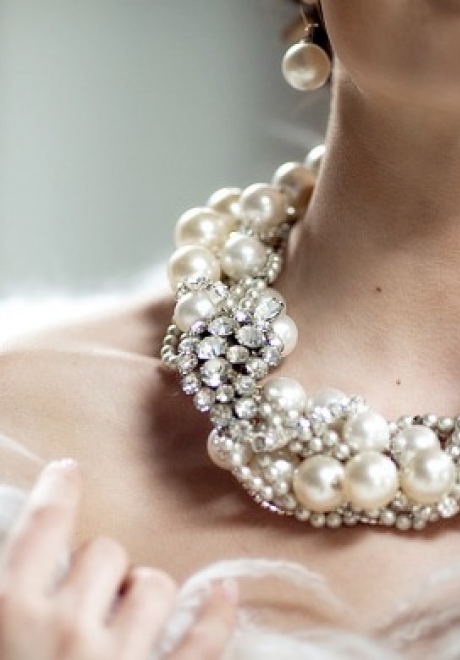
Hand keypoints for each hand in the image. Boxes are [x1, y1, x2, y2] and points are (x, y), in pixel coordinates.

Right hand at [0, 461, 236, 659]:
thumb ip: (11, 591)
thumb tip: (27, 561)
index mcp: (13, 613)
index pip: (41, 527)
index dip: (56, 492)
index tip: (68, 471)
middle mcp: (67, 631)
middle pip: (105, 552)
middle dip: (100, 569)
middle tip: (87, 599)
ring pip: (155, 585)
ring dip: (143, 596)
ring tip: (125, 622)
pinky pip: (203, 642)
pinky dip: (215, 616)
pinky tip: (223, 594)